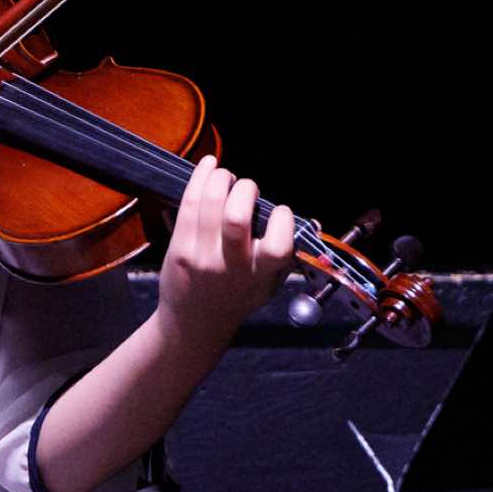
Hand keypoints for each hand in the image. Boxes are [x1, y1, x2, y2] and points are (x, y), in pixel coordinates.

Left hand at [155, 154, 296, 347]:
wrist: (194, 325)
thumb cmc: (237, 299)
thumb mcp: (268, 286)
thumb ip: (285, 257)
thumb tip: (312, 223)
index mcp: (260, 276)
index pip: (278, 245)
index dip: (283, 219)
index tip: (280, 211)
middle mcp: (231, 266)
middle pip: (236, 217)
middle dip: (245, 190)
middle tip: (247, 188)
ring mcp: (201, 256)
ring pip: (209, 204)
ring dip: (219, 178)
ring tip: (225, 174)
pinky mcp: (179, 249)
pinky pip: (188, 206)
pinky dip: (199, 179)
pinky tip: (208, 166)